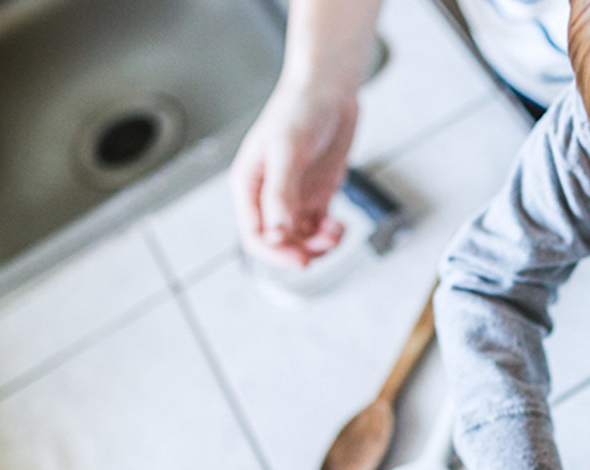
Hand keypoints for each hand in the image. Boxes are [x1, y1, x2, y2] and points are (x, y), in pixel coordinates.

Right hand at [230, 81, 358, 267]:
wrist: (329, 90)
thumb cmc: (300, 110)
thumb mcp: (287, 150)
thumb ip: (281, 193)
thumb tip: (278, 233)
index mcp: (250, 185)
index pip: (255, 234)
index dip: (275, 253)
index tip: (300, 260)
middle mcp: (270, 195)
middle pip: (279, 242)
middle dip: (300, 251)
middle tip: (322, 248)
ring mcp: (295, 196)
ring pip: (301, 238)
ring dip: (319, 244)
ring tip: (335, 231)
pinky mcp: (317, 194)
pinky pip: (319, 227)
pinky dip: (330, 234)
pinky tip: (339, 225)